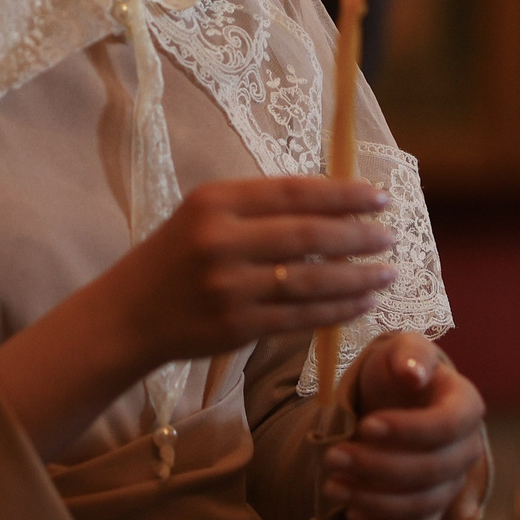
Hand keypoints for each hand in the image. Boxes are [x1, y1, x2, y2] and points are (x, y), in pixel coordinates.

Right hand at [102, 177, 395, 374]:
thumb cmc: (175, 257)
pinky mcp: (236, 327)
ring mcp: (229, 287)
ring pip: (310, 280)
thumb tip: (333, 205)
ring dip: (356, 278)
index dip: (343, 194)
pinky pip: (299, 318)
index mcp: (215, 201)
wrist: (128, 314)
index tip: (380, 197)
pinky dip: (336, 311)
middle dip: (358, 236)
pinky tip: (361, 304)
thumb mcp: (204, 215)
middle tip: (390, 237)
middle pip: (308, 235)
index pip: (294, 192)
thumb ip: (258, 208)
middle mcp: (221, 240)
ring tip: (387, 274)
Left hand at [324, 333, 485, 519]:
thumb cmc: (396, 373)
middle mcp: (466, 449)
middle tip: (333, 457)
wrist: (390, 403)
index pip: (449, 425)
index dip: (409, 430)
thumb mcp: (400, 350)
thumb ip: (410, 354)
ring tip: (332, 485)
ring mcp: (451, 484)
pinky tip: (354, 514)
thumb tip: (413, 375)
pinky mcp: (432, 511)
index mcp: (465, 406)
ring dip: (374, 499)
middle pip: (432, 471)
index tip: (366, 426)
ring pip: (421, 504)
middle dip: (378, 466)